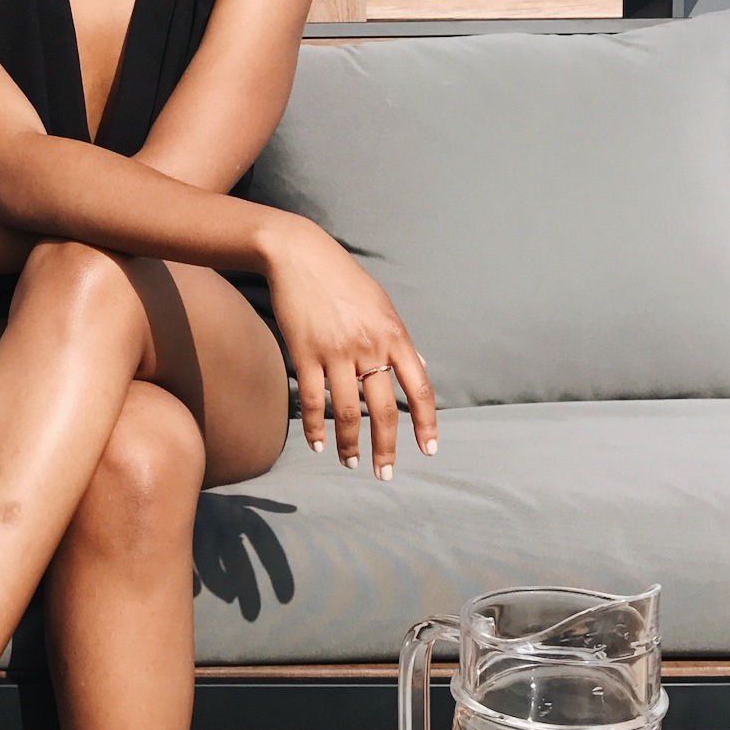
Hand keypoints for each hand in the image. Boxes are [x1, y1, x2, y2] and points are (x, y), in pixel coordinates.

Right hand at [261, 215, 436, 477]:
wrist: (300, 255)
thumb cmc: (343, 279)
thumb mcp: (382, 305)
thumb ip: (400, 339)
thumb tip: (419, 365)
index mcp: (394, 335)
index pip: (419, 388)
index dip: (426, 423)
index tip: (429, 450)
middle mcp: (369, 347)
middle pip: (384, 410)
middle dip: (386, 448)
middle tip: (385, 474)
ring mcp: (336, 351)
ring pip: (348, 412)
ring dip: (350, 444)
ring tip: (351, 463)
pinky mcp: (305, 353)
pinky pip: (313, 400)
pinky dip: (315, 427)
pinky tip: (318, 445)